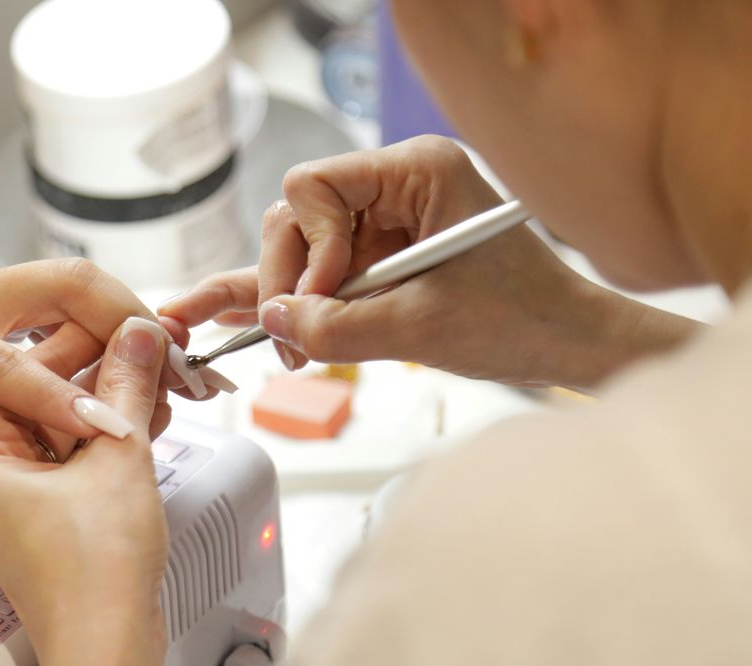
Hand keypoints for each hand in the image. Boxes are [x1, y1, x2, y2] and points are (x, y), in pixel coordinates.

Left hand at [0, 220, 176, 465]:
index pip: (11, 368)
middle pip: (70, 285)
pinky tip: (114, 354)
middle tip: (179, 365)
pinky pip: (53, 293)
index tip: (118, 428)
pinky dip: (95, 318)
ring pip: (70, 283)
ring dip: (124, 316)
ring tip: (167, 365)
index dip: (66, 401)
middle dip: (132, 318)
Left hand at [0, 317, 169, 665]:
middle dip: (103, 377)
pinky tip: (149, 417)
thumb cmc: (90, 574)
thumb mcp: (116, 457)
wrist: (108, 646)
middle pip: (46, 401)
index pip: (23, 375)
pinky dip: (112, 441)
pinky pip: (78, 462)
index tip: (120, 323)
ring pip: (67, 432)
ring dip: (114, 407)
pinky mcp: (51, 522)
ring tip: (158, 380)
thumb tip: (137, 337)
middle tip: (146, 349)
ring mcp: (20, 503)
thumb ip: (126, 386)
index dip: (81, 342)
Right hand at [160, 136, 697, 389]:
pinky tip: (241, 316)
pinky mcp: (383, 258)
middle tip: (291, 339)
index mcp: (417, 171)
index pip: (314, 186)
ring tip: (283, 348)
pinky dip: (293, 299)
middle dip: (288, 280)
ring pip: (302, 250)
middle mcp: (396, 186)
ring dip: (289, 299)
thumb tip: (274, 320)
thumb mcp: (421, 328)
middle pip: (298, 218)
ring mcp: (386, 222)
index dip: (307, 245)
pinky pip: (322, 274)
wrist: (570, 345)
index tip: (321, 297)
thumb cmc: (523, 321)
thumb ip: (338, 326)